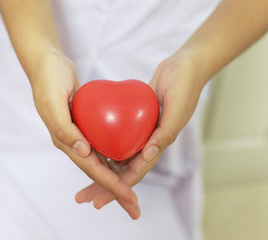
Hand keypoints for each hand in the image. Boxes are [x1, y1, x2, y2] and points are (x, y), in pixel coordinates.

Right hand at [31, 50, 137, 206]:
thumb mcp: (54, 99)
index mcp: (64, 141)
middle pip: (98, 172)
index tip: (128, 197)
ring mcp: (79, 135)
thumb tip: (82, 152)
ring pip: (101, 162)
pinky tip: (127, 162)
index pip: (91, 168)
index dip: (110, 185)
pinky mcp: (86, 126)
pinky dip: (114, 158)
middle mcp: (73, 142)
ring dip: (116, 179)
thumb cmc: (49, 79)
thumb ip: (64, 128)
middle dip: (116, 191)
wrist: (46, 63)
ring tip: (132, 194)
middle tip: (134, 207)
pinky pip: (102, 146)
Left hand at [75, 51, 204, 218]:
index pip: (135, 173)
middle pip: (123, 170)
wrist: (184, 66)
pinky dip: (105, 146)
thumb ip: (164, 133)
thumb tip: (147, 157)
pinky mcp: (135, 120)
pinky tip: (90, 148)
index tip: (98, 201)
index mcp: (158, 144)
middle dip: (104, 186)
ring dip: (102, 169)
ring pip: (119, 156)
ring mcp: (141, 132)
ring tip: (83, 181)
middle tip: (83, 198)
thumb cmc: (184, 86)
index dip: (116, 189)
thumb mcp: (177, 108)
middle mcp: (148, 142)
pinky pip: (118, 137)